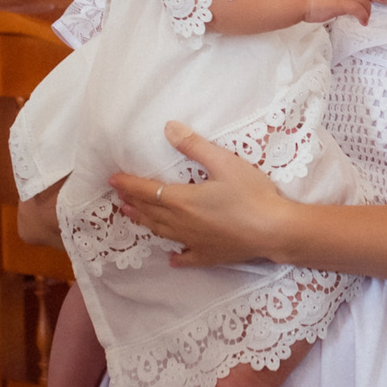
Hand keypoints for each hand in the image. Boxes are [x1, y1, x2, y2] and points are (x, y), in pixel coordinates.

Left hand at [111, 122, 289, 267]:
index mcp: (182, 200)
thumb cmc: (251, 194)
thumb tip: (169, 128)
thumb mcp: (223, 162)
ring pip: (162, 232)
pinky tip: (172, 258)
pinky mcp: (210, 255)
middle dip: (132, 203)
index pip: (147, 190)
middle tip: (118, 198)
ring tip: (132, 217)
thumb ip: (194, 146)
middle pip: (150, 212)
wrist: (274, 230)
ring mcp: (195, 242)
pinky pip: (187, 257)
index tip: (113, 179)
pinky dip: (177, 257)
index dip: (128, 184)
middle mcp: (182, 223)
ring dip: (145, 223)